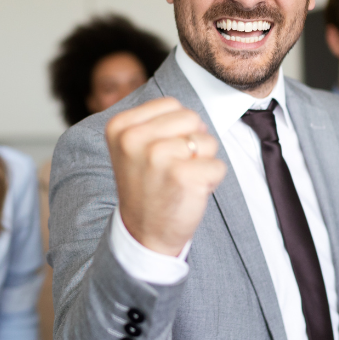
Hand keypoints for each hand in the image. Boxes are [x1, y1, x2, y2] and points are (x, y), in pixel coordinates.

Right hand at [107, 97, 225, 256]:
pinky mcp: (182, 177)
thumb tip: (192, 114)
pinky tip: (189, 193)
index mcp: (120, 126)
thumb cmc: (147, 186)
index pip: (171, 105)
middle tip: (172, 169)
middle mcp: (134, 139)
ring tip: (179, 181)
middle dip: (192, 143)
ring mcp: (157, 157)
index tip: (159, 156)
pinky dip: (211, 181)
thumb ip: (155, 122)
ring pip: (207, 141)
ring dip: (202, 163)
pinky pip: (218, 165)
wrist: (144, 234)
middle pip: (191, 118)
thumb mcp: (135, 147)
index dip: (176, 130)